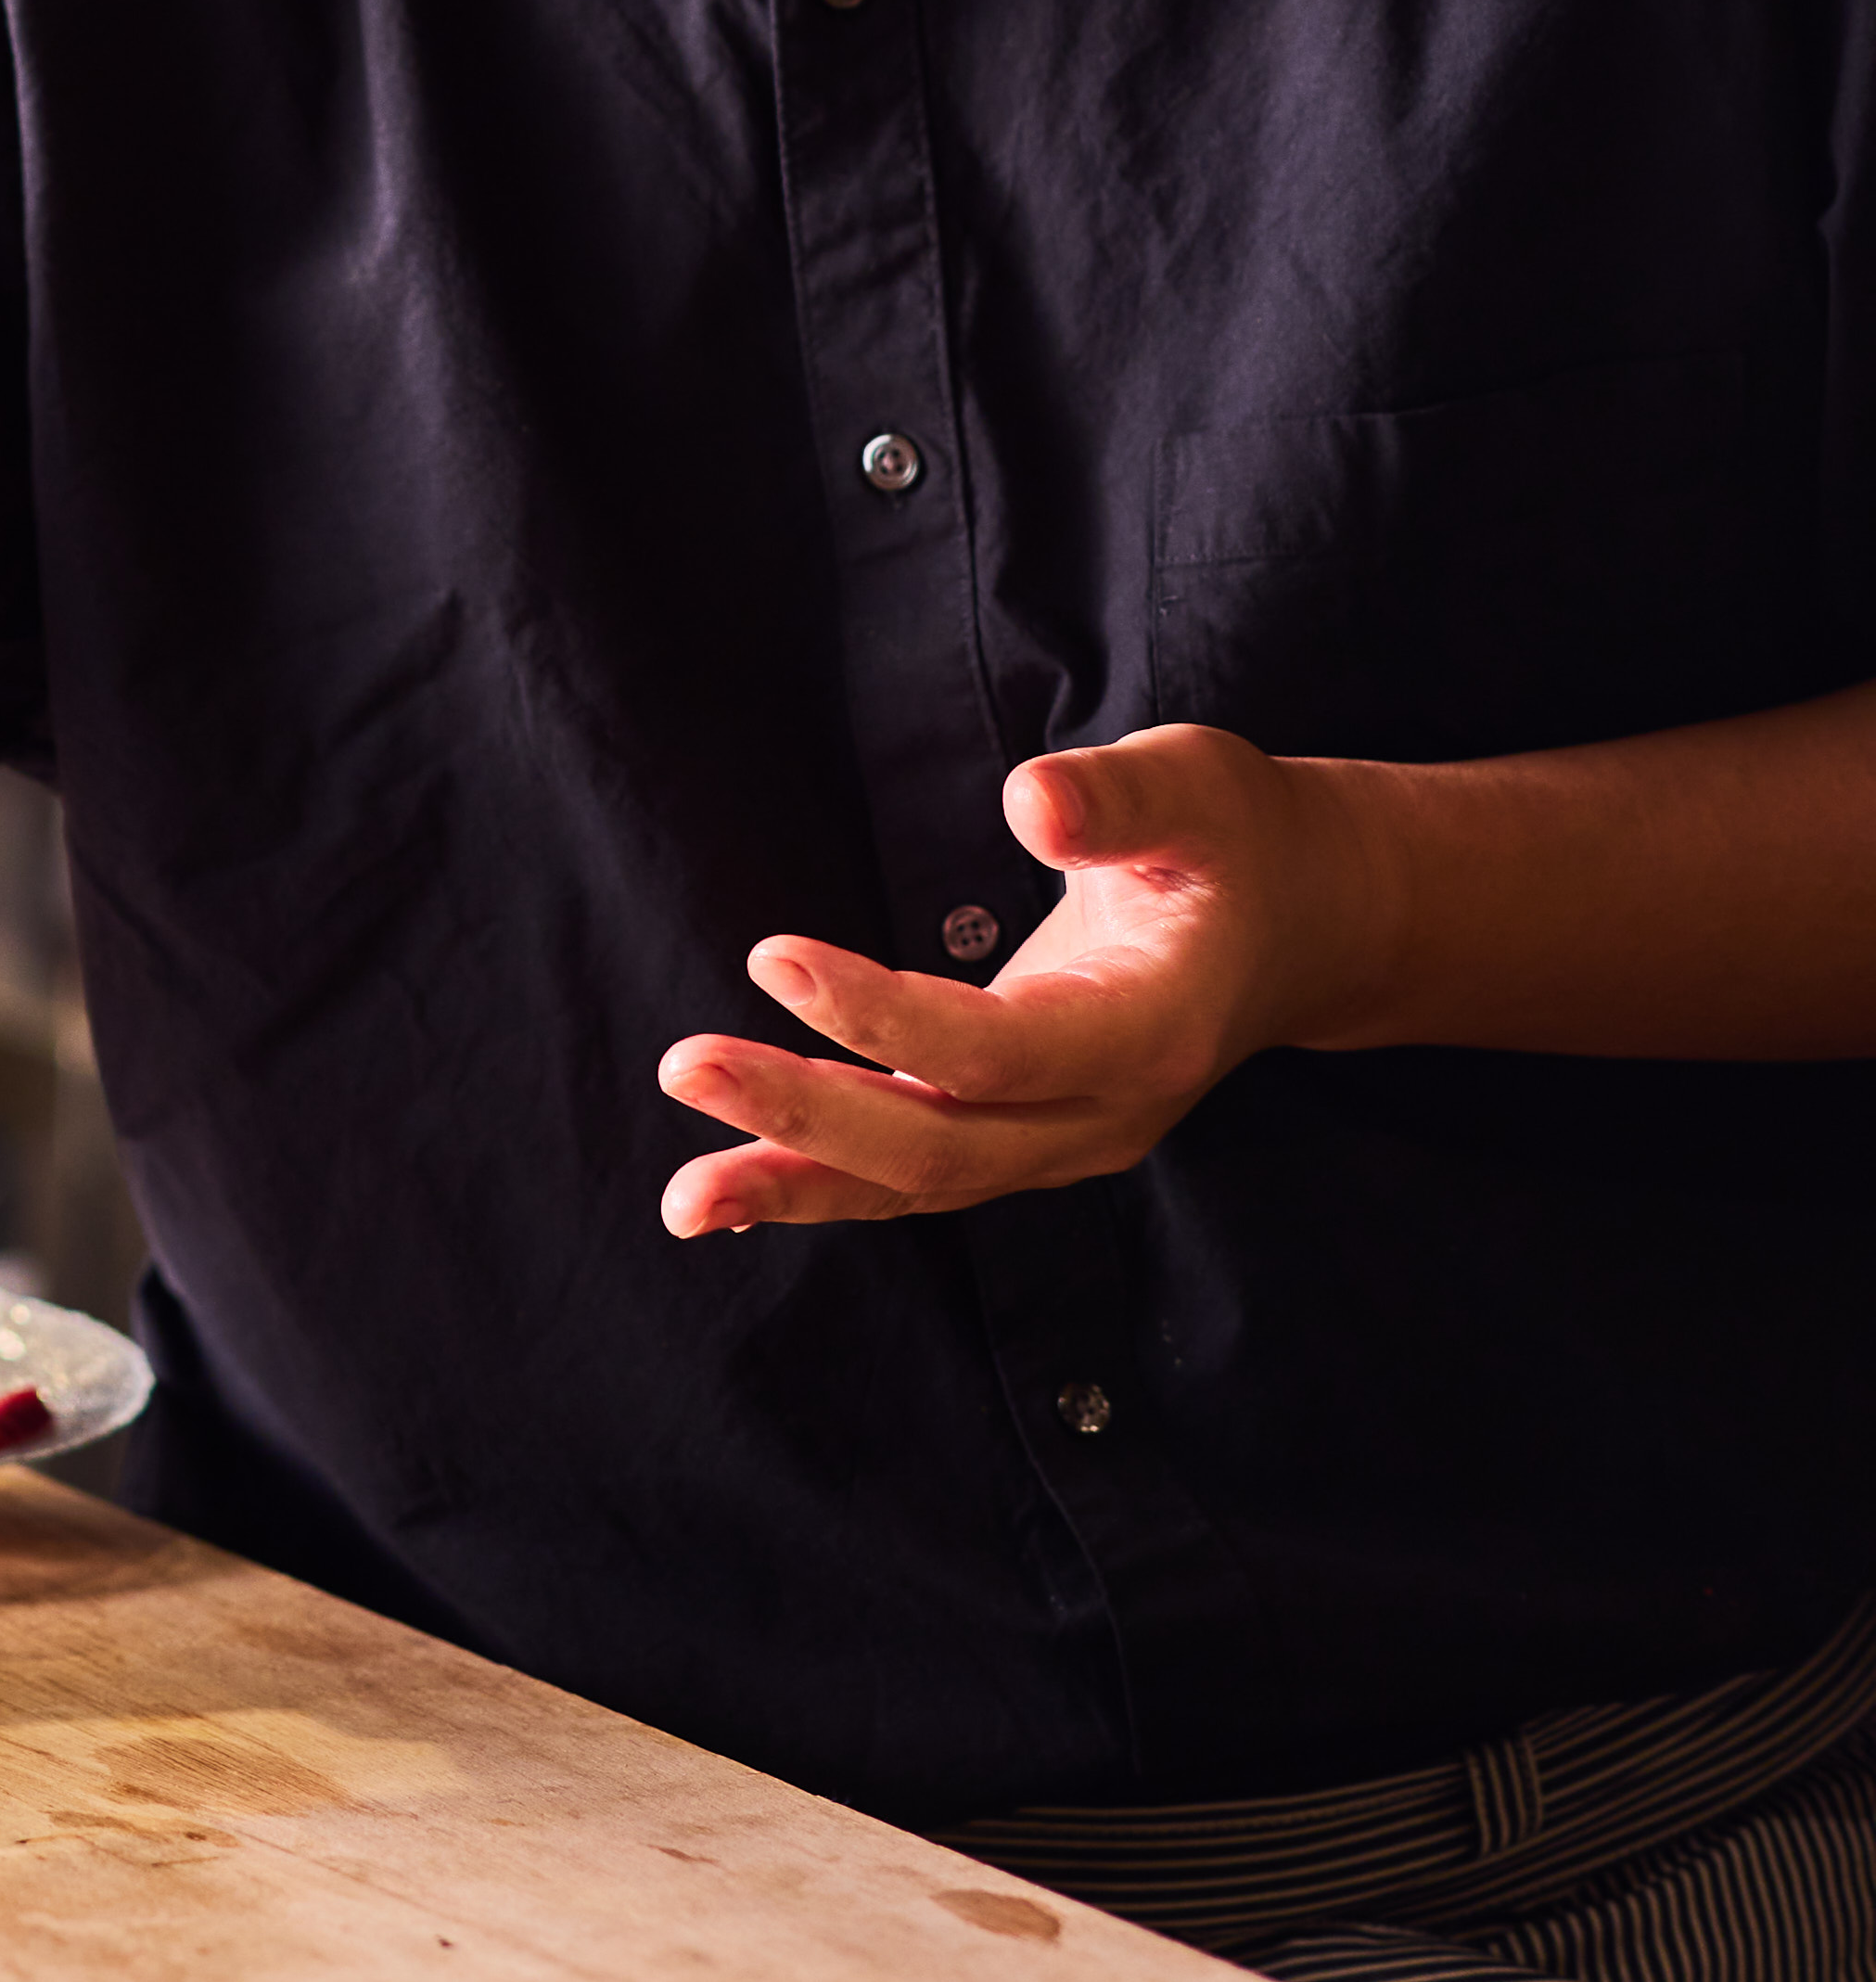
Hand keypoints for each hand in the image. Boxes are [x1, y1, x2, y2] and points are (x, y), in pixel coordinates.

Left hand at [660, 724, 1380, 1235]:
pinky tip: (727, 1191)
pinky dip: (823, 1184)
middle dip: (807, 1118)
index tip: (771, 956)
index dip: (883, 1017)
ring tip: (683, 1196)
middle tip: (685, 1066)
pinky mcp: (1022, 1134)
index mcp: (1151, 1030)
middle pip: (945, 1148)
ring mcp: (1063, 1140)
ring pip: (919, 1185)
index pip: (999, 1051)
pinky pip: (914, 1176)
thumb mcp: (1199, 785)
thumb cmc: (1234, 839)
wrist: (1297, 924)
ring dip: (797, 1182)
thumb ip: (1119, 798)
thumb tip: (1029, 801)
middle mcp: (1105, 1113)